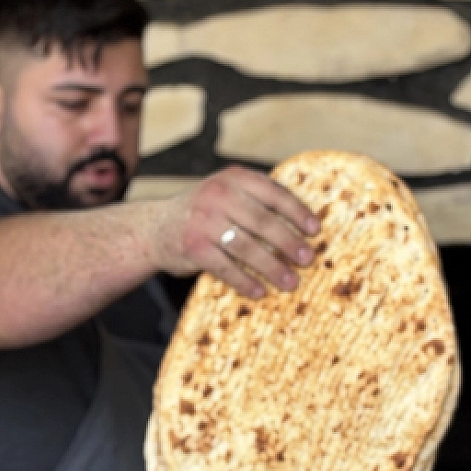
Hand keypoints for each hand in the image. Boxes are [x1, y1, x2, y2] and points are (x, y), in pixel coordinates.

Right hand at [150, 166, 319, 297]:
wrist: (155, 228)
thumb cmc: (205, 214)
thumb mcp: (226, 194)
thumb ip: (256, 200)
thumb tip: (303, 226)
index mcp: (233, 179)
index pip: (273, 193)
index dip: (297, 212)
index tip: (315, 230)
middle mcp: (217, 195)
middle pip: (263, 222)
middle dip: (290, 243)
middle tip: (308, 259)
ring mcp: (203, 221)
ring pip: (247, 248)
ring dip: (273, 267)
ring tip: (291, 282)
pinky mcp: (193, 247)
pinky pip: (226, 268)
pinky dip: (245, 282)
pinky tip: (260, 291)